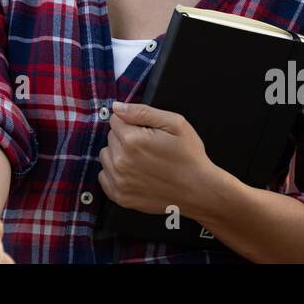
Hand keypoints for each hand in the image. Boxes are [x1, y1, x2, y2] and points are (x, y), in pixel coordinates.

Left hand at [97, 102, 217, 218]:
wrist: (199, 191)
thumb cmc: (190, 157)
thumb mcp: (174, 124)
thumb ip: (142, 112)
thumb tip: (117, 107)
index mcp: (133, 140)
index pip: (115, 119)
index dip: (132, 123)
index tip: (147, 132)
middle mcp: (121, 161)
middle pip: (110, 137)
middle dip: (126, 138)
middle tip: (148, 148)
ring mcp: (119, 181)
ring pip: (106, 156)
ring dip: (118, 155)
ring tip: (142, 161)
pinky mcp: (120, 197)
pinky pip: (104, 177)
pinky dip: (115, 174)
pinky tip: (134, 174)